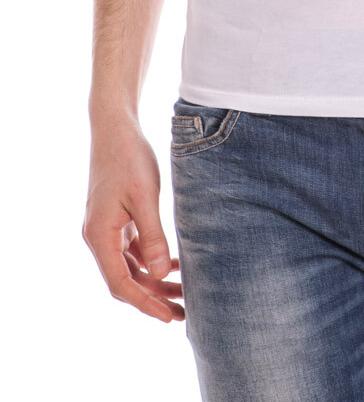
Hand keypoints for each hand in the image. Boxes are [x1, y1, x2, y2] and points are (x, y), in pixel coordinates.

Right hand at [83, 117, 183, 322]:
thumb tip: (161, 273)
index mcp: (99, 236)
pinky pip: (132, 250)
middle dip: (153, 297)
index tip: (169, 316)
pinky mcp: (116, 219)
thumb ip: (152, 236)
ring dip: (154, 280)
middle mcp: (98, 237)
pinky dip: (151, 260)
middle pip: (125, 280)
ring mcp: (106, 228)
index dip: (145, 303)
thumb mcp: (145, 196)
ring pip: (130, 266)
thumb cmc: (129, 157)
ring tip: (184, 292)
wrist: (115, 128)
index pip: (121, 283)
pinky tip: (175, 263)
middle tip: (184, 312)